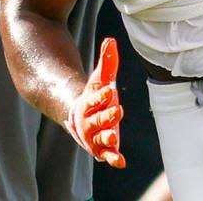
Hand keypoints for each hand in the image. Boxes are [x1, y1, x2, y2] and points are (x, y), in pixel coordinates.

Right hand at [66, 37, 125, 168]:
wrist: (82, 116)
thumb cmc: (95, 95)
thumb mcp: (101, 78)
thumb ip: (107, 61)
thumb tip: (111, 40)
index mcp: (87, 103)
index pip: (94, 99)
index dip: (100, 96)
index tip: (109, 90)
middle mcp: (88, 121)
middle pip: (96, 120)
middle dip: (106, 116)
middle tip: (117, 111)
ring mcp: (95, 136)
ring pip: (99, 139)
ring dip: (107, 139)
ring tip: (114, 138)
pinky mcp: (103, 148)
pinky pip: (106, 155)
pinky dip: (112, 158)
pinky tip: (121, 162)